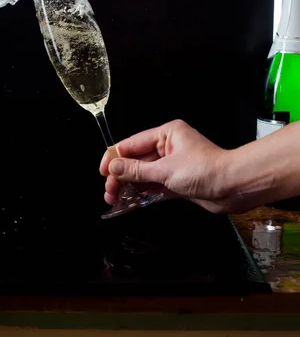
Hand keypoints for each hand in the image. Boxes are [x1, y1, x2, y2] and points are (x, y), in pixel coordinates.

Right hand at [100, 119, 230, 213]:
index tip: (103, 173)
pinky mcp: (178, 181)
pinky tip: (130, 202)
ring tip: (115, 199)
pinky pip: (154, 185)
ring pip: (143, 174)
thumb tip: (113, 167)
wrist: (234, 187)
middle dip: (120, 176)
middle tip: (109, 192)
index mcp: (166, 134)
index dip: (114, 158)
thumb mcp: (166, 170)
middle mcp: (168, 147)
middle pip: (135, 160)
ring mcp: (173, 165)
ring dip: (129, 186)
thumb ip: (137, 171)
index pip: (131, 144)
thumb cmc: (206, 170)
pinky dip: (142, 193)